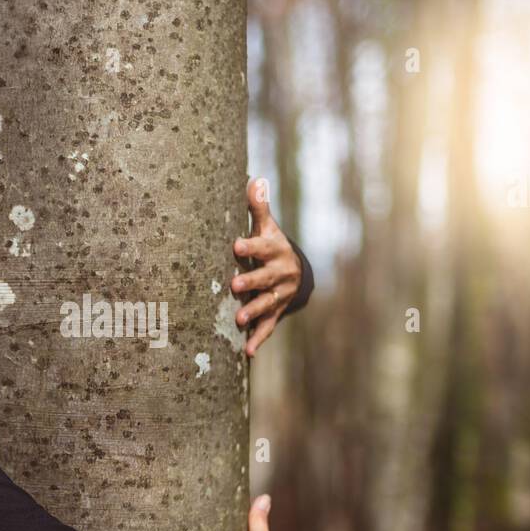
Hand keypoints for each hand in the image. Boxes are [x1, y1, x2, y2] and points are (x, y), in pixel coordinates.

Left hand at [232, 177, 302, 356]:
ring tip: (238, 319)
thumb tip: (255, 180)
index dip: (250, 245)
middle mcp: (280, 273)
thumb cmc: (270, 245)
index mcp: (275, 250)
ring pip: (267, 304)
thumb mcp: (266, 227)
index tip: (236, 244)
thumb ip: (258, 207)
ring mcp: (279, 294)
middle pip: (265, 277)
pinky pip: (269, 326)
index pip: (262, 246)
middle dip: (251, 282)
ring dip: (254, 312)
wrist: (295, 271)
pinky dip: (258, 338)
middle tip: (234, 286)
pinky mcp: (277, 311)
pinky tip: (247, 351)